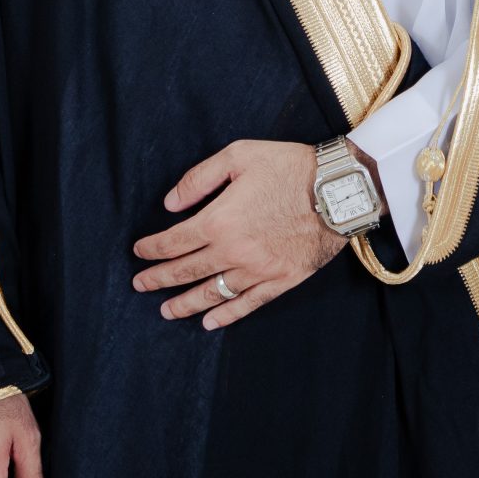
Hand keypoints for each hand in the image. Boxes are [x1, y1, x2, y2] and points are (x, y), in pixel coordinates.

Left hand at [132, 139, 348, 329]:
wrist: (339, 189)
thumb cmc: (289, 166)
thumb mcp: (238, 155)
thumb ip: (199, 179)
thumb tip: (170, 204)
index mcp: (218, 221)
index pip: (173, 242)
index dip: (151, 249)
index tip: (139, 252)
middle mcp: (233, 252)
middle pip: (185, 272)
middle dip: (158, 279)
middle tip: (140, 285)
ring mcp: (257, 270)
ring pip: (212, 293)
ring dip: (185, 304)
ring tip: (166, 311)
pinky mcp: (280, 280)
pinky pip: (247, 303)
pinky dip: (226, 315)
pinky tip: (210, 322)